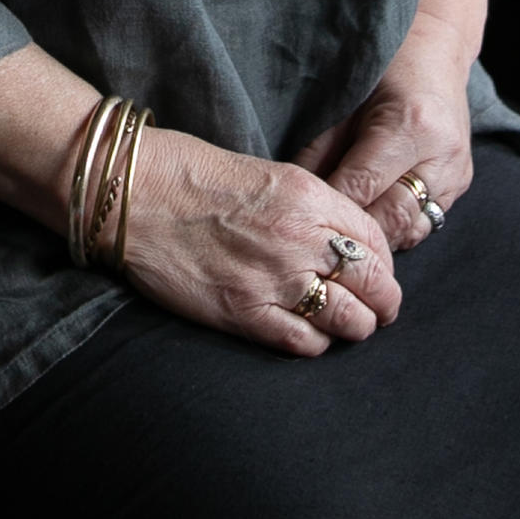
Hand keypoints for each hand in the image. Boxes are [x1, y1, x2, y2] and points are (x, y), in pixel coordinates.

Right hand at [114, 130, 406, 355]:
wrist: (135, 194)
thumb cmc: (193, 177)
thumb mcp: (269, 175)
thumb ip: (311, 208)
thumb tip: (341, 243)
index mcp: (309, 197)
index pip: (375, 240)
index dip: (384, 263)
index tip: (377, 273)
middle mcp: (300, 239)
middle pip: (373, 283)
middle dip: (383, 301)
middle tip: (379, 309)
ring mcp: (272, 279)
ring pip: (347, 320)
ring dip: (356, 326)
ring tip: (351, 326)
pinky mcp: (243, 312)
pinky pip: (302, 342)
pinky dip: (316, 343)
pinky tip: (311, 334)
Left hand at [297, 40, 476, 252]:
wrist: (437, 49)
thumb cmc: (385, 68)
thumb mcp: (346, 103)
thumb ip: (320, 150)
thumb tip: (297, 194)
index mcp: (411, 125)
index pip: (363, 187)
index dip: (330, 205)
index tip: (304, 217)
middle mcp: (441, 154)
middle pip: (391, 217)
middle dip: (354, 230)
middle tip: (322, 235)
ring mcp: (456, 172)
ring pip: (411, 229)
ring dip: (377, 236)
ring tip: (347, 234)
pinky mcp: (461, 182)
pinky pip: (425, 223)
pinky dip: (397, 229)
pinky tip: (374, 221)